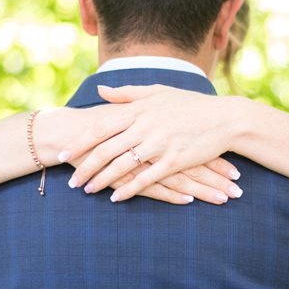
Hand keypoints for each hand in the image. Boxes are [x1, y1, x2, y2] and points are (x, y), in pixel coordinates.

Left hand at [58, 85, 242, 201]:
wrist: (225, 118)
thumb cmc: (190, 104)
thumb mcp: (158, 92)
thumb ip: (126, 93)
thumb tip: (100, 91)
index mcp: (139, 109)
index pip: (101, 127)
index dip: (80, 142)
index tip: (63, 154)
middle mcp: (146, 126)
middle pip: (106, 149)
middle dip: (85, 167)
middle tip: (70, 181)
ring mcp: (160, 144)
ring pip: (122, 165)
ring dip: (102, 180)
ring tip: (88, 190)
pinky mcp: (174, 160)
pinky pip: (146, 178)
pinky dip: (129, 189)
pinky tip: (116, 198)